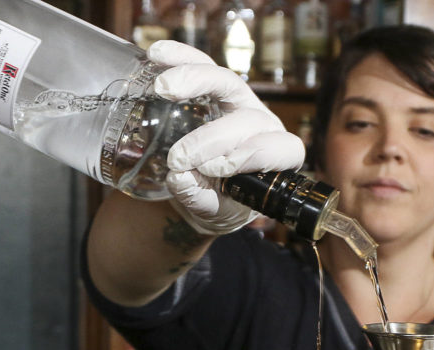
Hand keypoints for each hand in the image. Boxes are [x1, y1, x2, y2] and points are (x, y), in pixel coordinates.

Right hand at [149, 41, 305, 234]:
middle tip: (180, 156)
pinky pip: (202, 64)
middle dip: (213, 137)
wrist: (207, 190)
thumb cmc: (221, 201)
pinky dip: (180, 57)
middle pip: (248, 118)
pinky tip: (156, 55)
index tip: (216, 170)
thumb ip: (199, 197)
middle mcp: (262, 124)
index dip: (250, 157)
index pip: (276, 149)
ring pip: (227, 80)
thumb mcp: (214, 209)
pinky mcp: (213, 86)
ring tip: (163, 87)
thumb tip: (179, 178)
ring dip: (196, 80)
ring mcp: (239, 101)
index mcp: (275, 156)